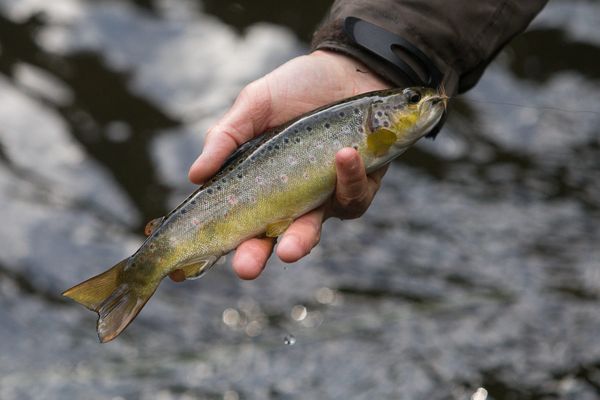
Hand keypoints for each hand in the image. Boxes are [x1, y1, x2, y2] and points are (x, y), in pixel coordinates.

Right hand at [188, 50, 389, 279]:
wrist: (345, 69)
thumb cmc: (294, 89)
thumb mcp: (253, 107)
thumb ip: (225, 139)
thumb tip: (194, 177)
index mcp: (262, 187)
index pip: (242, 224)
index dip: (227, 245)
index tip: (198, 266)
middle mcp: (293, 200)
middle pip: (275, 239)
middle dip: (259, 256)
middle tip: (246, 267)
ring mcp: (326, 197)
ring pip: (315, 229)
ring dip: (302, 238)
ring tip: (289, 245)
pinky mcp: (360, 187)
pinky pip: (353, 196)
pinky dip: (348, 177)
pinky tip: (342, 154)